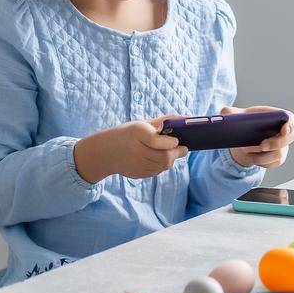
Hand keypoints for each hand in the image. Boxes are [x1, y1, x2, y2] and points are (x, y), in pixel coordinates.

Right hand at [73, 116, 188, 183]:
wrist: (106, 151)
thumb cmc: (129, 133)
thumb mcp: (142, 124)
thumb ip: (164, 121)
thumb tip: (187, 118)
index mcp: (136, 133)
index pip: (157, 141)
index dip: (170, 142)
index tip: (177, 140)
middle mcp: (135, 150)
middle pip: (164, 157)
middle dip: (177, 153)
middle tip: (183, 148)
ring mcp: (135, 164)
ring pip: (162, 166)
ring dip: (170, 160)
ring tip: (171, 152)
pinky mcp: (136, 174)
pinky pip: (156, 172)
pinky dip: (161, 166)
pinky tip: (158, 159)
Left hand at [225, 105, 293, 169]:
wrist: (244, 137)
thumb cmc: (245, 122)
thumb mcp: (237, 115)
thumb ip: (230, 112)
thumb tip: (225, 113)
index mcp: (277, 118)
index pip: (290, 120)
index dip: (290, 125)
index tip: (284, 130)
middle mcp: (283, 133)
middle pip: (288, 139)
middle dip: (275, 143)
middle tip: (261, 145)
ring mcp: (282, 147)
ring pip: (279, 155)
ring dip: (264, 156)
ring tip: (249, 154)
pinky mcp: (277, 159)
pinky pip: (272, 163)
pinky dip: (262, 162)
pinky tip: (251, 158)